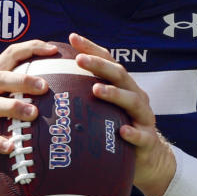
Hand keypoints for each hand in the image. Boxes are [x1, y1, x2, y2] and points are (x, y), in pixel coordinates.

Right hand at [0, 40, 56, 181]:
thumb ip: (11, 91)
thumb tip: (52, 86)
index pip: (9, 55)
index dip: (31, 49)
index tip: (53, 49)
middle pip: (0, 78)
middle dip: (23, 80)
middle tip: (45, 86)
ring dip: (14, 108)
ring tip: (34, 114)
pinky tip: (11, 146)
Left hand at [68, 33, 176, 195]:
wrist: (148, 158)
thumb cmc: (118, 129)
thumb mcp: (104, 110)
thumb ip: (85, 96)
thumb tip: (48, 85)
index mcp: (123, 86)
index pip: (108, 61)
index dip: (92, 48)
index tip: (72, 38)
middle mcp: (135, 95)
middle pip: (119, 75)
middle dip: (100, 65)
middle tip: (79, 60)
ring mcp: (144, 116)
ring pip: (132, 100)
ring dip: (114, 93)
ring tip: (96, 90)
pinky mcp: (147, 139)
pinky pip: (141, 135)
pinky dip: (132, 132)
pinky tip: (122, 131)